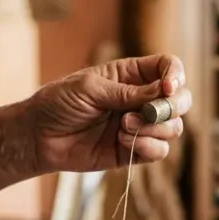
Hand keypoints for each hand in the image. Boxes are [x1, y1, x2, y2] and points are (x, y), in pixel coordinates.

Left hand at [26, 54, 193, 173]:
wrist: (38, 137)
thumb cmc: (58, 103)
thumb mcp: (90, 89)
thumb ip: (128, 92)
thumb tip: (164, 91)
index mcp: (131, 75)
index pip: (169, 68)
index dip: (175, 76)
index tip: (168, 88)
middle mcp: (141, 99)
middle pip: (180, 99)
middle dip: (173, 107)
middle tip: (151, 112)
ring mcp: (139, 126)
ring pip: (174, 128)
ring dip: (155, 129)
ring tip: (124, 127)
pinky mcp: (133, 150)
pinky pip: (160, 151)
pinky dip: (148, 147)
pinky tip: (124, 142)